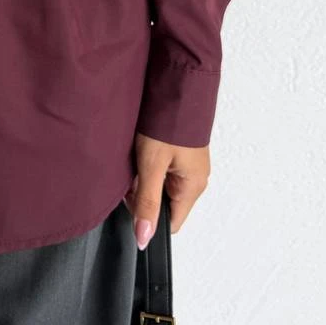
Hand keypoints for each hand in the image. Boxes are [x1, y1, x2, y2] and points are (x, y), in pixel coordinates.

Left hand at [122, 132, 209, 249]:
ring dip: (143, 177)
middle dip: (142, 194)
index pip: (171, 223)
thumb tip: (144, 238)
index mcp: (192, 187)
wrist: (177, 86)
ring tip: (136, 156)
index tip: (132, 202)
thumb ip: (147, 202)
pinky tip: (140, 149)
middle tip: (131, 172)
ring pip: (159, 186)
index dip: (148, 218)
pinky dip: (148, 164)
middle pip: (162, 204)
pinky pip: (161, 169)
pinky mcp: (180, 153)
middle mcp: (194, 179)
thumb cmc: (168, 123)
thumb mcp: (151, 165)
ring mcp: (188, 165)